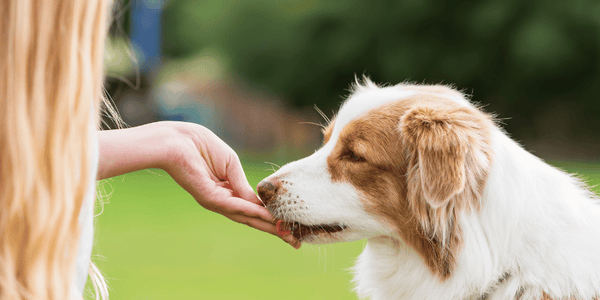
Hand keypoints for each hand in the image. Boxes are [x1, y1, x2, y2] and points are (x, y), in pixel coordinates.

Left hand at [98, 121, 300, 248]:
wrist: (176, 141)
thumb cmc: (200, 146)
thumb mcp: (230, 165)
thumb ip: (243, 184)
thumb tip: (259, 202)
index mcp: (227, 192)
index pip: (253, 209)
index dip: (272, 218)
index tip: (290, 227)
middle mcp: (222, 201)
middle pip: (251, 220)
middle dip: (274, 230)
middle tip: (295, 243)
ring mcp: (215, 201)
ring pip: (245, 217)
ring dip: (267, 225)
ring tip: (286, 233)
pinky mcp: (208, 197)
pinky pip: (234, 206)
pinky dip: (251, 211)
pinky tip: (267, 216)